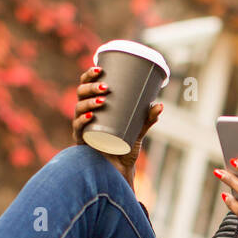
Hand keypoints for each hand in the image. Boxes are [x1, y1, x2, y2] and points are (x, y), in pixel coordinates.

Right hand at [72, 64, 162, 189]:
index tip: (100, 68)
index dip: (89, 75)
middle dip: (91, 87)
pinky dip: (82, 121)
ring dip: (89, 102)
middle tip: (106, 88)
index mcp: (94, 105)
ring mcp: (81, 127)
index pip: (86, 85)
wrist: (120, 169)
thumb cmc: (125, 146)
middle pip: (80, 93)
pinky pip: (78, 128)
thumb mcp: (138, 130)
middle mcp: (84, 113)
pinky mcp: (82, 141)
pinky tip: (90, 116)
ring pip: (78, 108)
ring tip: (102, 101)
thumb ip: (148, 118)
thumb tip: (160, 105)